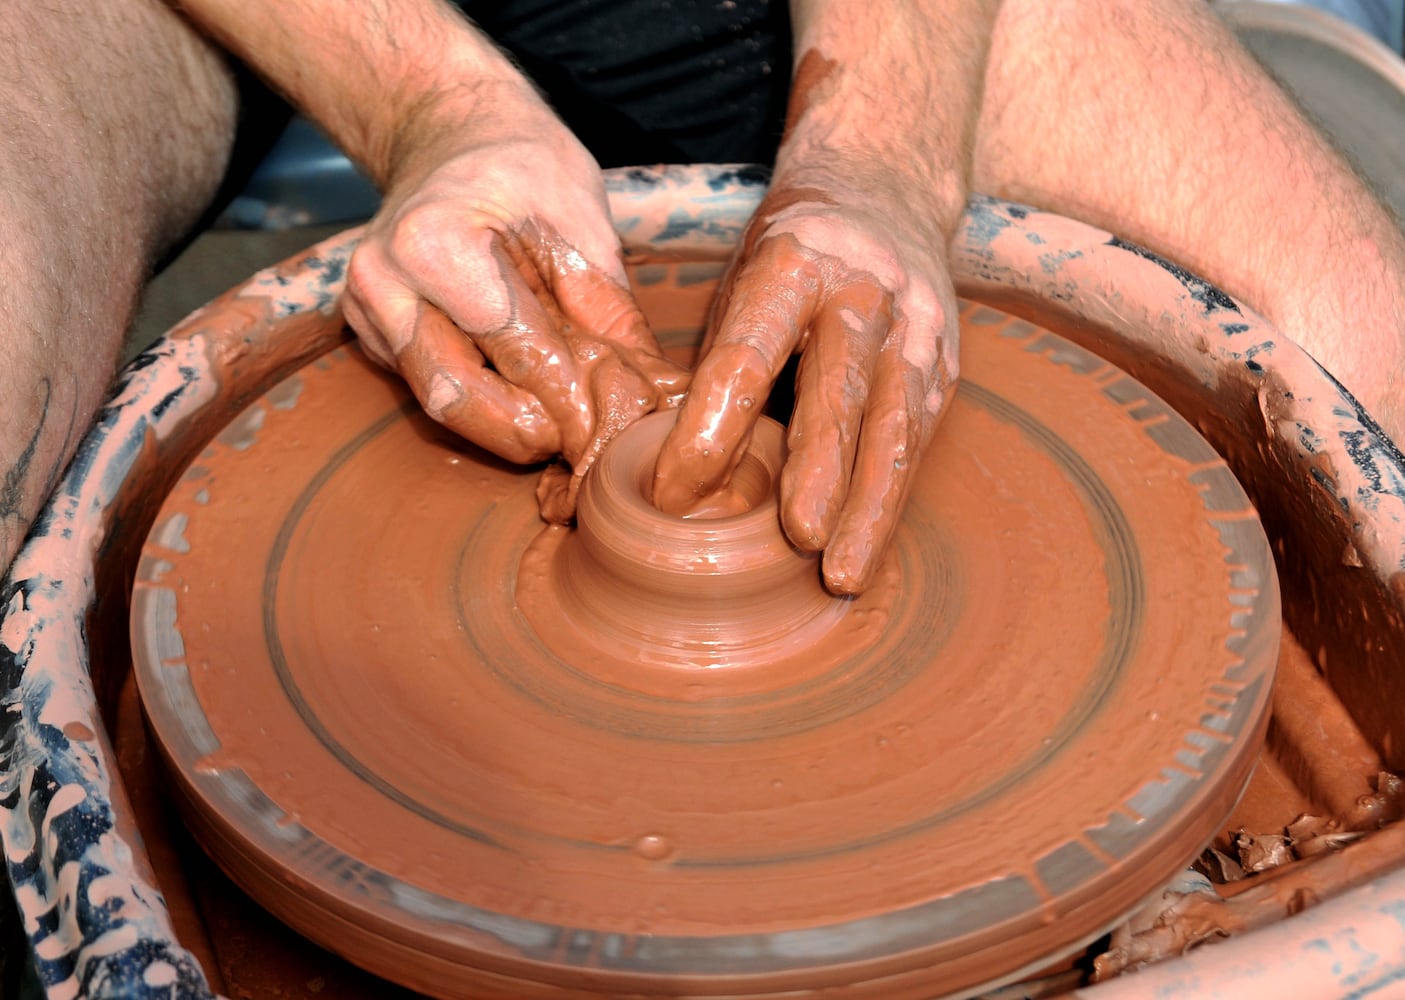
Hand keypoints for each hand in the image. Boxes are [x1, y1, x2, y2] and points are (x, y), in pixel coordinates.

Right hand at [342, 82, 686, 519]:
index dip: (567, 397)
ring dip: (502, 429)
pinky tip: (522, 398)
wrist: (450, 134)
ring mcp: (367, 310)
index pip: (512, 347)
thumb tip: (648, 390)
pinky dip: (479, 404)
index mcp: (435, 243)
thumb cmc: (522, 167)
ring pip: (435, 404)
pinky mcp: (368, 332)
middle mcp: (384, 281)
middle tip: (581, 443)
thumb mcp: (582, 219)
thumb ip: (608, 309)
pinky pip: (424, 387)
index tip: (610, 425)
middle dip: (526, 432)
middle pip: (456, 396)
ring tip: (558, 430)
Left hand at [652, 172, 959, 594]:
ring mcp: (916, 325)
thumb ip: (717, 362)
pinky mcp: (945, 362)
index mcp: (792, 262)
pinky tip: (865, 548)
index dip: (709, 429)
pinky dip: (891, 498)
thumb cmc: (790, 252)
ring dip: (870, 507)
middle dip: (820, 469)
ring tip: (842, 575)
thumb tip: (671, 470)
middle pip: (839, 389)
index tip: (672, 494)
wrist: (888, 188)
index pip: (746, 355)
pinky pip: (919, 438)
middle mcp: (864, 290)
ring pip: (896, 425)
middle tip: (798, 538)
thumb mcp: (741, 280)